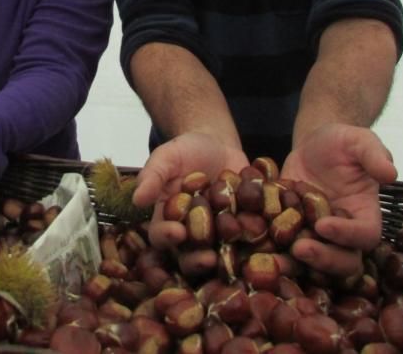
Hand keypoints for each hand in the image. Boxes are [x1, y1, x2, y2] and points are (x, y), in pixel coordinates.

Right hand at [133, 132, 247, 249]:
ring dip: (226, 257)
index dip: (167, 236)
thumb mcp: (166, 157)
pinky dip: (256, 241)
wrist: (218, 143)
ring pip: (219, 254)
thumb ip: (153, 176)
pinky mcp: (243, 230)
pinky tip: (265, 239)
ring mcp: (218, 235)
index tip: (177, 232)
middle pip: (189, 255)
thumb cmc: (185, 150)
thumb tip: (137, 199)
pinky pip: (249, 240)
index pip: (161, 235)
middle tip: (208, 258)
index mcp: (167, 220)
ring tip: (235, 255)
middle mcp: (191, 234)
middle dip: (197, 259)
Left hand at [282, 124, 397, 276]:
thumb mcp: (358, 140)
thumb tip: (390, 172)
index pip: (365, 235)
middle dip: (324, 259)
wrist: (312, 146)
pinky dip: (275, 255)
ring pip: (315, 265)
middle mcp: (345, 234)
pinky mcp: (294, 236)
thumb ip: (373, 155)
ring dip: (297, 266)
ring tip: (275, 259)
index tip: (324, 225)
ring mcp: (318, 238)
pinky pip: (287, 253)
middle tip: (300, 248)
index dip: (348, 234)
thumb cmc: (341, 143)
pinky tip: (257, 252)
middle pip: (344, 261)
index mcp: (365, 214)